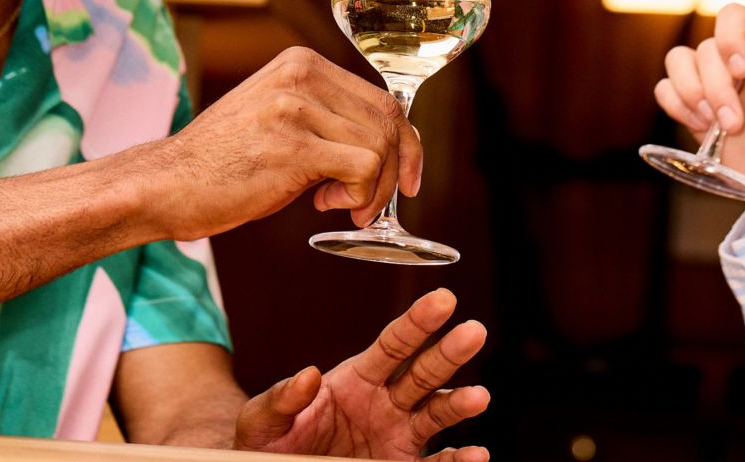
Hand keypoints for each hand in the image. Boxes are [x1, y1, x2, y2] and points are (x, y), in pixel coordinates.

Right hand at [136, 47, 421, 240]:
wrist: (166, 184)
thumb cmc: (224, 163)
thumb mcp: (279, 120)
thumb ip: (327, 120)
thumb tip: (388, 148)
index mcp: (301, 63)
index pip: (382, 98)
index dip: (405, 143)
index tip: (406, 177)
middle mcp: (301, 75)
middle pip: (387, 121)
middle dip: (394, 170)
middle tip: (367, 203)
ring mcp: (295, 107)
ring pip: (379, 147)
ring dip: (372, 188)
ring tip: (336, 202)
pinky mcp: (292, 145)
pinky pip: (363, 168)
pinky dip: (360, 195)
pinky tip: (327, 203)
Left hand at [233, 288, 490, 459]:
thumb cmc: (272, 443)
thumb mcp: (265, 420)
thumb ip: (282, 398)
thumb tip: (306, 374)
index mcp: (358, 378)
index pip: (393, 344)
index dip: (418, 322)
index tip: (443, 299)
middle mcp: (387, 402)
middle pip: (423, 372)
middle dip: (448, 352)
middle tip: (474, 330)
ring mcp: (399, 435)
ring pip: (435, 414)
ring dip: (459, 403)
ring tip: (479, 397)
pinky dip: (457, 461)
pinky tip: (476, 455)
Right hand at [654, 3, 744, 227]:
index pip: (735, 17)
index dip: (730, 37)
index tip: (742, 69)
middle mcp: (736, 60)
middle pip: (705, 47)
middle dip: (716, 86)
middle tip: (735, 121)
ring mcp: (711, 83)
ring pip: (678, 61)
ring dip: (694, 94)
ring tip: (719, 126)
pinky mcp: (692, 108)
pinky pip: (665, 90)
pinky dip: (677, 106)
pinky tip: (701, 126)